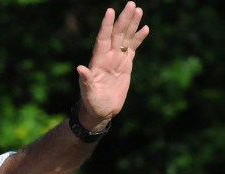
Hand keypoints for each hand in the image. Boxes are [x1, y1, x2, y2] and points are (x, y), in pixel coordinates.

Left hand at [76, 1, 149, 128]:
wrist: (101, 111)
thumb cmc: (92, 104)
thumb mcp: (89, 94)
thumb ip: (85, 81)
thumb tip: (80, 68)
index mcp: (98, 61)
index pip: (103, 39)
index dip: (106, 26)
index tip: (110, 11)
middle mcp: (107, 57)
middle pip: (116, 34)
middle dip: (123, 20)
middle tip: (130, 4)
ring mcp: (117, 60)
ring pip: (125, 38)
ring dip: (131, 24)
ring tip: (138, 10)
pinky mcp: (126, 65)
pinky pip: (133, 48)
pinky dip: (138, 38)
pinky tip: (145, 28)